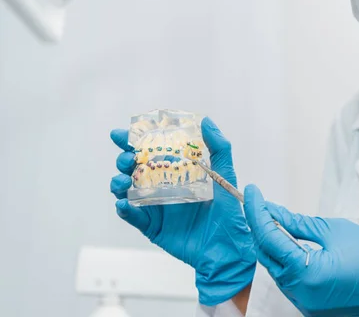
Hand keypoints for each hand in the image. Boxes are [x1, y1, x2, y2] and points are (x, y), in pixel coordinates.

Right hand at [110, 117, 255, 305]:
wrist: (228, 248)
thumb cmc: (229, 212)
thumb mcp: (225, 176)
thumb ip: (219, 149)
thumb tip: (206, 121)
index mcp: (177, 172)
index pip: (151, 152)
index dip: (134, 142)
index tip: (122, 134)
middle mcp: (163, 187)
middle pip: (133, 169)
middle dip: (124, 160)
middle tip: (127, 159)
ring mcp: (156, 208)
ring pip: (127, 191)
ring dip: (118, 183)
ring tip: (122, 180)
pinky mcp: (153, 228)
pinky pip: (133, 218)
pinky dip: (124, 210)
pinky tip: (123, 204)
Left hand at [243, 184, 358, 316]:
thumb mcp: (332, 231)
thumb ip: (296, 223)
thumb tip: (272, 212)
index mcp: (306, 273)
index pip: (269, 238)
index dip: (257, 212)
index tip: (252, 192)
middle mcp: (300, 293)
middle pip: (266, 256)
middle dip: (259, 227)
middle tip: (259, 203)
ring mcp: (304, 303)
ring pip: (274, 269)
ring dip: (270, 244)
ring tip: (271, 219)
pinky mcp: (310, 306)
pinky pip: (287, 280)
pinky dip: (283, 259)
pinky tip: (285, 241)